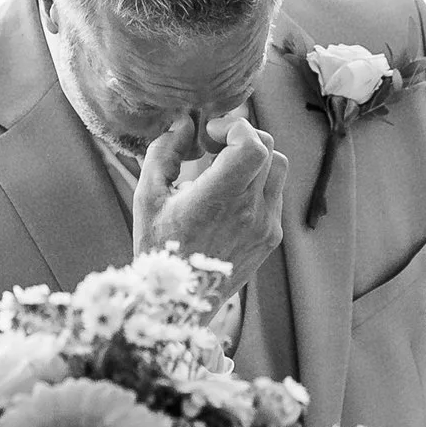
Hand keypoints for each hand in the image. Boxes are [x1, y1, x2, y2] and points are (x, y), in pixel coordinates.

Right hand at [133, 107, 285, 289]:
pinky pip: (275, 193)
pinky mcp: (272, 237)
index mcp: (217, 201)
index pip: (252, 145)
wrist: (180, 302)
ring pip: (278, 167)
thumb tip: (184, 123)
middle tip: (212, 145)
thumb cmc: (159, 249)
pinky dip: (258, 181)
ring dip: (255, 156)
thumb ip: (164, 152)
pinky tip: (230, 194)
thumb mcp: (147, 197)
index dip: (234, 126)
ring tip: (223, 168)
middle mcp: (249, 212)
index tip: (209, 134)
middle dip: (240, 135)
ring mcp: (266, 225)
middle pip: (267, 147)